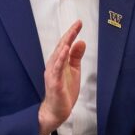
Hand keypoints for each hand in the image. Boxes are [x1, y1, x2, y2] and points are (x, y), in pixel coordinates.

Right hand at [38, 20, 84, 134]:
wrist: (57, 110)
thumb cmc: (64, 90)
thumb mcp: (74, 70)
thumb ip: (76, 56)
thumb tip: (81, 42)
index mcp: (59, 61)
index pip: (65, 44)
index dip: (72, 33)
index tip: (79, 23)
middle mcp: (54, 65)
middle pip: (61, 46)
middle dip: (69, 35)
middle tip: (77, 24)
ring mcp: (53, 73)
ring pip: (57, 56)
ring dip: (64, 44)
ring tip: (71, 34)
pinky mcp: (54, 83)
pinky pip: (56, 69)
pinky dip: (60, 59)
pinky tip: (64, 51)